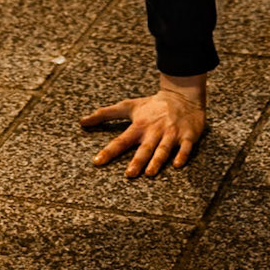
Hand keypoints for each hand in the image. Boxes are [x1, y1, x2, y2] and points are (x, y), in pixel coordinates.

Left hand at [79, 75, 206, 178]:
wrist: (182, 96)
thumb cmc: (152, 105)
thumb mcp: (128, 106)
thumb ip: (105, 114)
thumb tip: (82, 121)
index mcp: (140, 125)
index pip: (121, 140)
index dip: (109, 151)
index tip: (97, 161)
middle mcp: (155, 130)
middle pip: (144, 147)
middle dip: (137, 160)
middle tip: (129, 174)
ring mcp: (171, 132)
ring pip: (164, 148)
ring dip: (157, 160)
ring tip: (150, 173)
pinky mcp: (187, 135)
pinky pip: (185, 147)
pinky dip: (182, 155)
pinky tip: (177, 164)